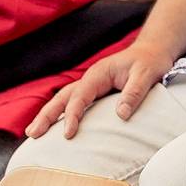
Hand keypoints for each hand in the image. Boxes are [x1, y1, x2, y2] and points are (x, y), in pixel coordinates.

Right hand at [27, 42, 176, 138]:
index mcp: (99, 74)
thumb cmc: (150, 62)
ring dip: (48, 115)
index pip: (80, 96)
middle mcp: (90, 79)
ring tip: (32, 133)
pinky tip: (52, 127)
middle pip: (63, 97)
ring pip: (64, 100)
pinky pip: (73, 103)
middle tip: (33, 134)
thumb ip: (134, 93)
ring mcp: (90, 86)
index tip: (68, 134)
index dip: (73, 115)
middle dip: (47, 115)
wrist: (152, 52)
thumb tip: (121, 114)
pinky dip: (60, 114)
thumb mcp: (146, 75)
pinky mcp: (94, 93)